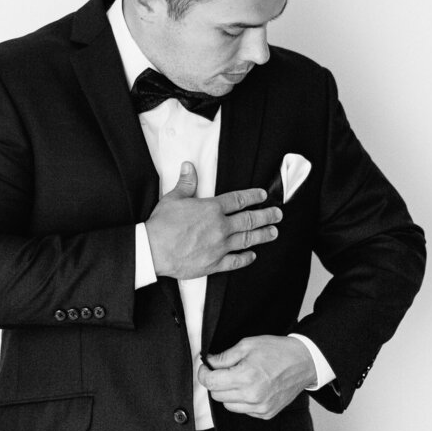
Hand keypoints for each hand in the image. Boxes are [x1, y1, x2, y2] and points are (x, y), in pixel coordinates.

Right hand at [145, 162, 281, 279]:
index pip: (239, 200)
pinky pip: (235, 261)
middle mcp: (220, 227)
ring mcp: (220, 246)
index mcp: (212, 209)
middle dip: (266, 216)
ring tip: (273, 232)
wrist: (154, 249)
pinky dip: (246, 258)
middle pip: (249, 219)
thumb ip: (186, 183)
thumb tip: (189, 167)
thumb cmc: (162, 225)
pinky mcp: (214, 263)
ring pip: (247, 239)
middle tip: (277, 214)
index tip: (263, 196)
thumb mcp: (173, 198)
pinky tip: (252, 255)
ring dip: (263, 235)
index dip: (253, 196)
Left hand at [197, 336, 315, 419]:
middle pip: (216, 395)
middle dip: (216, 381)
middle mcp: (252, 396)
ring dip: (228, 393)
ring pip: (228, 405)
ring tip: (240, 378)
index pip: (211, 382)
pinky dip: (242, 400)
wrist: (304, 362)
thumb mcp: (248, 345)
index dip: (204, 373)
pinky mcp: (266, 413)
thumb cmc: (277, 351)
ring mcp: (260, 407)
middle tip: (225, 370)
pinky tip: (252, 387)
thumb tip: (209, 363)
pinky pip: (243, 410)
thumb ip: (225, 356)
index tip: (205, 368)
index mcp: (245, 377)